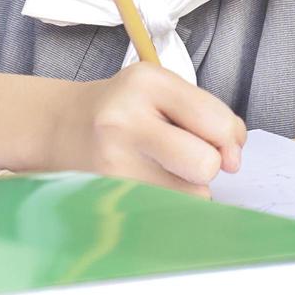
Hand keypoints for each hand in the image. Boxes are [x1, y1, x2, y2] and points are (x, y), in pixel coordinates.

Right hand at [46, 62, 246, 195]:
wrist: (61, 127)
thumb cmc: (125, 108)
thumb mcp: (165, 90)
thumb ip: (211, 115)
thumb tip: (233, 160)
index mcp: (147, 83)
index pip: (216, 123)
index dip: (229, 138)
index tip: (218, 139)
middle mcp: (124, 121)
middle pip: (204, 165)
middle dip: (208, 164)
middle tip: (188, 153)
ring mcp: (111, 163)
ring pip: (190, 195)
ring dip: (187, 184)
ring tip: (158, 164)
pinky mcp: (105, 196)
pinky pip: (168, 210)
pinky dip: (168, 199)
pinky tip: (147, 180)